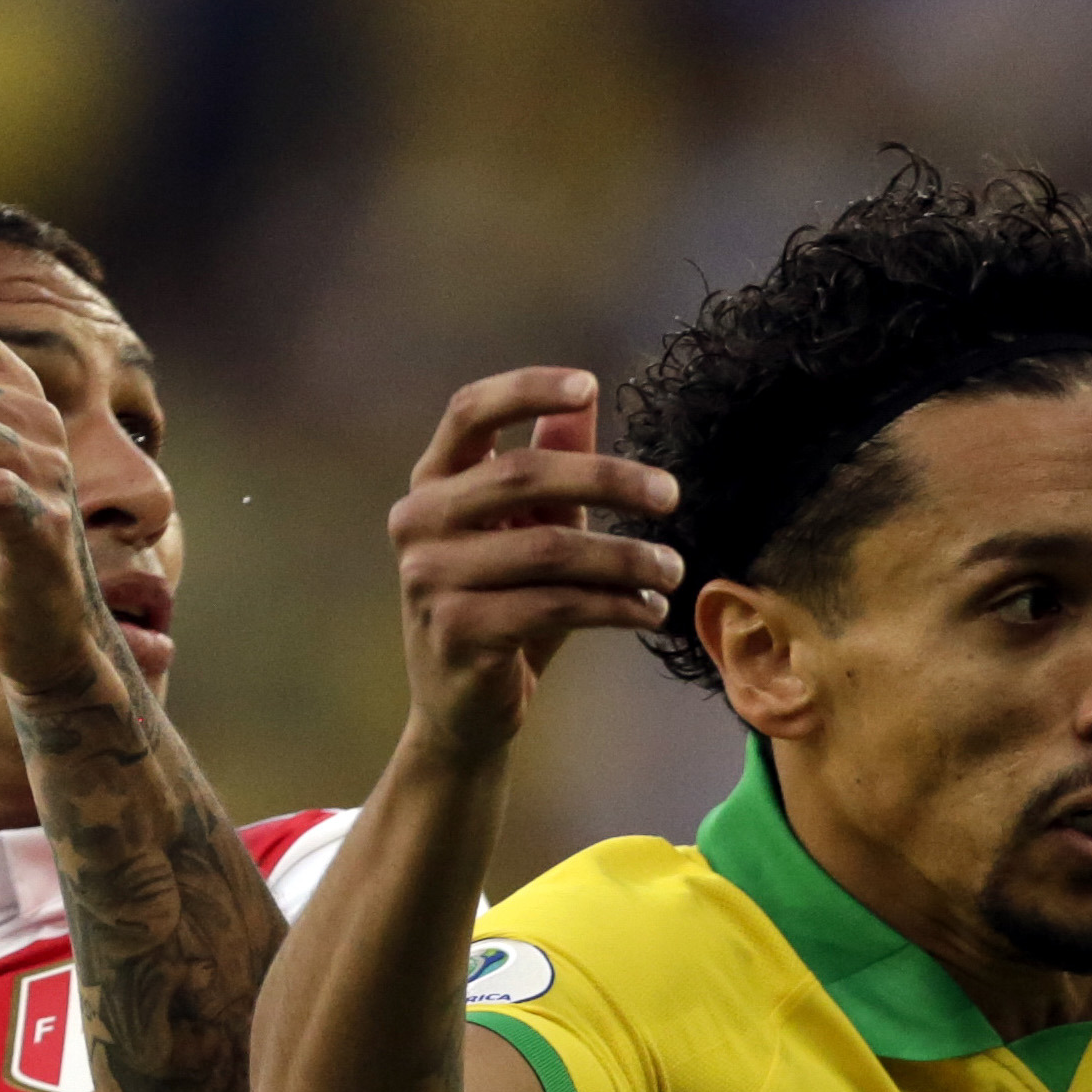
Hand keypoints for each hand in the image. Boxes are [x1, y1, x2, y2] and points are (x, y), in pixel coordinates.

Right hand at [389, 368, 681, 760]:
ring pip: (549, 549)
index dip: (526, 390)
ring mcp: (430, 578)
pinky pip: (556, 604)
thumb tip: (586, 395)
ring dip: (626, 558)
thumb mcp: (531, 529)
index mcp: (433, 483)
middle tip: (671, 496)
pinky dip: (615, 604)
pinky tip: (650, 610)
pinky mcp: (459, 630)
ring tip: (673, 570)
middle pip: (522, 476)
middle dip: (610, 480)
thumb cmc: (505, 603)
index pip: (469, 412)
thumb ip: (552, 464)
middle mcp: (418, 521)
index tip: (588, 384)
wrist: (464, 707)